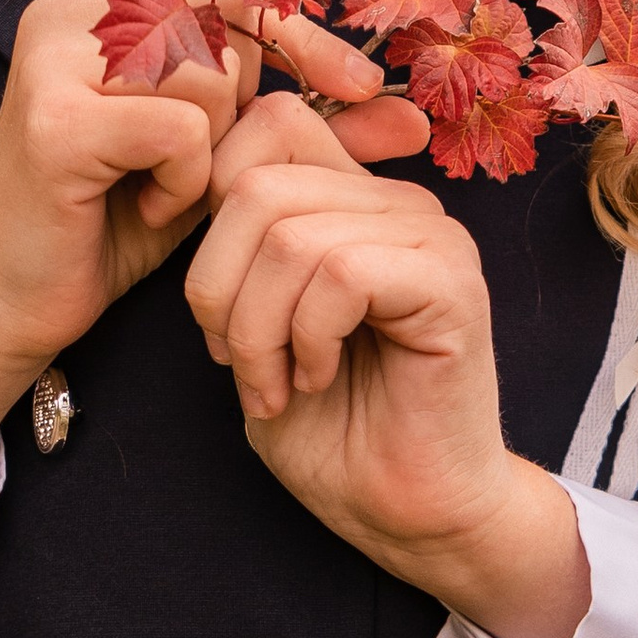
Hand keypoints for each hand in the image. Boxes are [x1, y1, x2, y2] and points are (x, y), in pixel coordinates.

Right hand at [0, 0, 423, 491]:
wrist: (15, 302)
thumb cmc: (115, 220)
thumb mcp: (223, 158)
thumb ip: (309, 126)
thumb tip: (413, 118)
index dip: (303, 30)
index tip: (361, 88)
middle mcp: (74, 4)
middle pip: (228, 18)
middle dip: (258, 96)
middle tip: (221, 165)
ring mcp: (56, 52)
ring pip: (212, 72)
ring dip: (212, 149)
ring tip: (163, 189)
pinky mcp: (56, 116)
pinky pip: (184, 129)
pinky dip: (183, 182)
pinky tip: (142, 208)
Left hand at [182, 104, 592, 637]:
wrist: (406, 513)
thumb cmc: (331, 429)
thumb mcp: (253, 326)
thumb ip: (236, 247)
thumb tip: (186, 183)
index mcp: (352, 199)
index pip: (268, 124)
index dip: (209, 202)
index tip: (208, 308)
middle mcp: (397, 202)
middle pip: (259, 181)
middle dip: (216, 284)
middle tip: (231, 361)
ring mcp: (431, 236)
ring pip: (288, 233)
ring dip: (256, 328)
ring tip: (276, 383)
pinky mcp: (451, 283)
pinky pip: (339, 272)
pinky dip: (306, 337)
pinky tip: (318, 377)